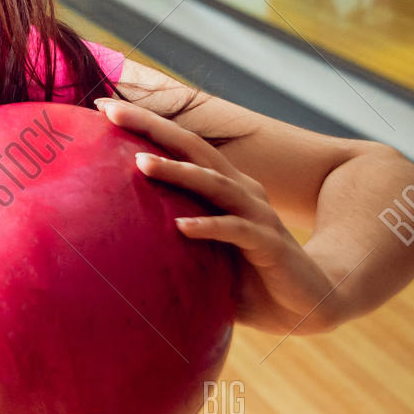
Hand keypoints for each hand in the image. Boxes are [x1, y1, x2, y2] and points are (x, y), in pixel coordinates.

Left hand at [96, 98, 347, 335]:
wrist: (311, 304)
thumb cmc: (251, 279)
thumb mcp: (204, 257)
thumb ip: (170, 243)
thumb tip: (117, 246)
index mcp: (224, 187)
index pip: (180, 147)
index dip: (144, 125)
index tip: (102, 109)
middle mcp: (241, 191)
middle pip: (193, 148)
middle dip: (151, 127)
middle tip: (110, 111)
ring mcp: (257, 214)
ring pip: (213, 183)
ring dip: (177, 172)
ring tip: (140, 163)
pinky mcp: (269, 244)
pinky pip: (236, 231)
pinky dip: (208, 227)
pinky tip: (181, 227)